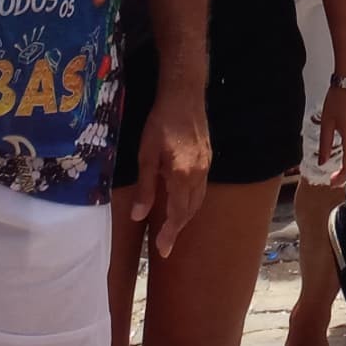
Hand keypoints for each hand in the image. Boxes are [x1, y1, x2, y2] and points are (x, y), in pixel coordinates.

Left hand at [119, 85, 210, 253]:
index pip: (178, 213)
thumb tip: (138, 216)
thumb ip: (145, 188)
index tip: (163, 250)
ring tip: (172, 228)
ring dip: (186, 216)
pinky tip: (182, 201)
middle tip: (165, 245)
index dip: (170, 234)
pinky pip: (201, 188)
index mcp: (182, 175)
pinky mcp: (207, 158)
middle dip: (178, 229)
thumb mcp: (146, 155)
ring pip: (198, 200)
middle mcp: (199, 174)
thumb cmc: (160, 123)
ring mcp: (206, 166)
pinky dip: (191, 201)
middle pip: (190, 210)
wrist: (184, 95)